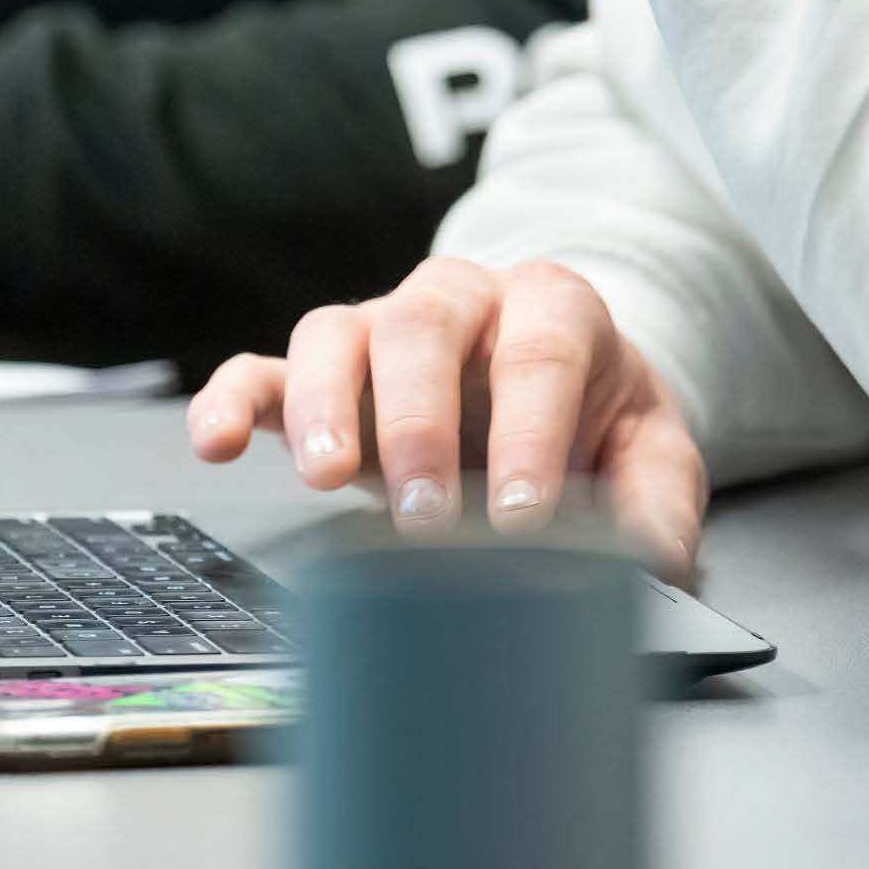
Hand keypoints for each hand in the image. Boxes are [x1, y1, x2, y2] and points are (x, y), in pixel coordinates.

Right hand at [185, 259, 710, 576]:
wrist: (559, 400)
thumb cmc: (598, 424)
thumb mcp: (651, 460)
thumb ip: (657, 508)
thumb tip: (646, 566)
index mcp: (552, 307)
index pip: (541, 350)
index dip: (532, 433)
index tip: (524, 519)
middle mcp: (462, 302)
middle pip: (427, 324)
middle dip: (423, 421)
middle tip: (428, 515)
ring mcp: (382, 330)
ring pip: (337, 331)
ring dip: (326, 405)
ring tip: (325, 479)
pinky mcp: (323, 376)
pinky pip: (263, 369)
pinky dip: (231, 399)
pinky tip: (212, 444)